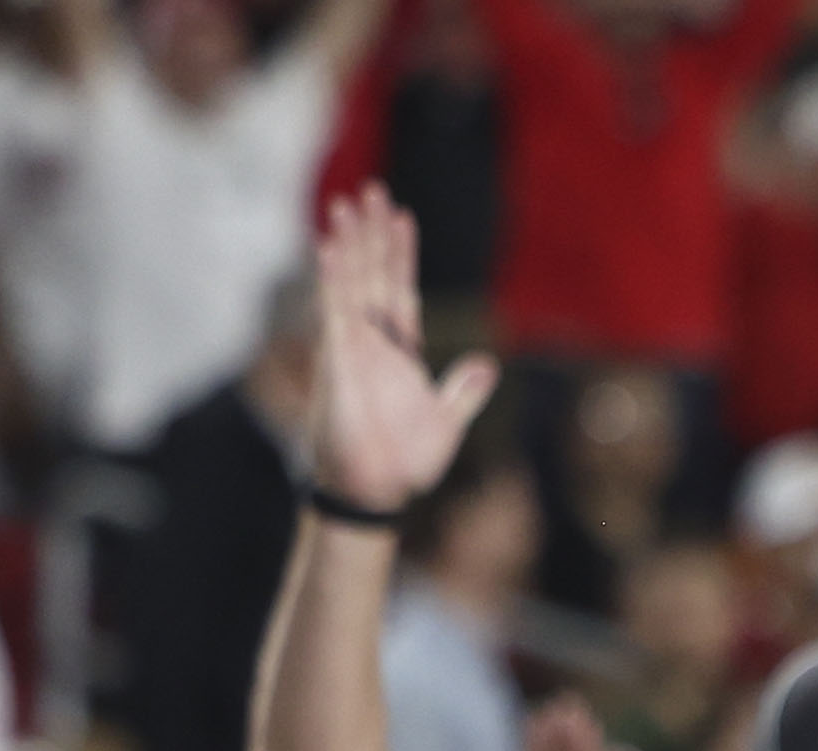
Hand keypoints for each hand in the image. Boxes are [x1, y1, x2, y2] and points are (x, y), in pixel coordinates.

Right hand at [309, 185, 500, 512]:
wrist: (375, 495)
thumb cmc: (403, 463)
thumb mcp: (446, 422)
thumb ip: (464, 391)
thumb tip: (488, 364)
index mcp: (399, 352)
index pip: (400, 289)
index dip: (401, 254)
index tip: (402, 217)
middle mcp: (371, 343)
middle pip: (372, 275)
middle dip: (372, 234)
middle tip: (372, 189)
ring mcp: (350, 350)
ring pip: (349, 285)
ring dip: (349, 245)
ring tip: (346, 204)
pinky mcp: (336, 364)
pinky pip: (331, 314)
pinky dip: (331, 282)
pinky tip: (329, 249)